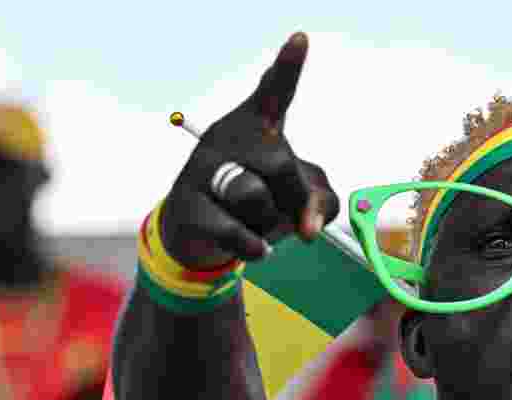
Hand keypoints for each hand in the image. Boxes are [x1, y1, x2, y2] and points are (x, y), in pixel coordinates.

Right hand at [161, 33, 338, 269]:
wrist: (200, 233)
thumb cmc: (263, 201)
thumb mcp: (305, 197)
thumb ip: (323, 202)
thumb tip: (308, 230)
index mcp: (257, 126)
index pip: (274, 93)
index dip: (288, 68)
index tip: (301, 39)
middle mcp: (226, 137)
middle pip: (281, 165)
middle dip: (294, 199)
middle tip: (283, 209)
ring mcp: (202, 170)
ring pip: (257, 200)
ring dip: (270, 225)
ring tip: (254, 222)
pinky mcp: (188, 206)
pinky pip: (238, 233)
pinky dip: (256, 247)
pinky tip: (257, 248)